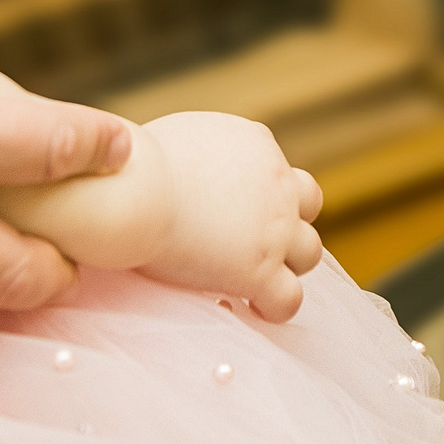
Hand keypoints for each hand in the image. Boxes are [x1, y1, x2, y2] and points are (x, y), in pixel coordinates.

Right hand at [132, 111, 324, 322]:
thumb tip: (191, 171)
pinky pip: (289, 299)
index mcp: (256, 143)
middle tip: (252, 240)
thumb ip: (203, 152)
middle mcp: (277, 183)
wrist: (135, 194)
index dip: (260, 194)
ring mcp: (275, 230)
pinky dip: (275, 306)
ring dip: (287, 263)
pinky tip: (252, 307)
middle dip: (287, 221)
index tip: (234, 213)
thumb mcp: (180, 135)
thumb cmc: (134, 162)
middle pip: (307, 204)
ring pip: (309, 252)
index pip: (277, 169)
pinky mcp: (261, 271)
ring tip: (254, 277)